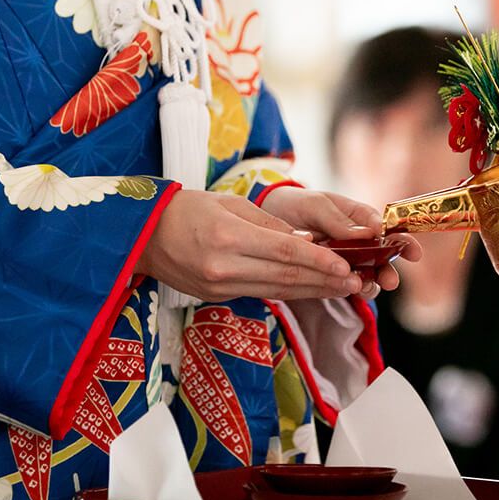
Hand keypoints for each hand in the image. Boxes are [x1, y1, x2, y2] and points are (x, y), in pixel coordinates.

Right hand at [136, 189, 367, 301]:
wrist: (142, 236)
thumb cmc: (186, 210)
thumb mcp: (229, 203)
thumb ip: (269, 223)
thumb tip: (306, 241)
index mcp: (227, 237)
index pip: (284, 252)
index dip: (318, 261)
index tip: (346, 265)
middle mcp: (224, 267)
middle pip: (285, 277)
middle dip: (324, 280)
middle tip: (356, 281)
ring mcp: (219, 286)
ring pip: (277, 290)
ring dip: (313, 291)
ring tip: (343, 288)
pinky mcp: (217, 296)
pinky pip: (261, 292)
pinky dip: (289, 291)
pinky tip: (311, 288)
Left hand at [261, 186, 421, 299]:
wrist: (268, 216)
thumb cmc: (296, 204)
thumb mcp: (317, 205)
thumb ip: (340, 219)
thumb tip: (370, 232)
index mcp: (359, 218)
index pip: (388, 229)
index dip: (403, 241)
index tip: (413, 253)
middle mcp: (356, 240)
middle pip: (381, 258)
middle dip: (388, 270)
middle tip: (390, 281)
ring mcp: (343, 259)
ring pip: (366, 274)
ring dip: (370, 283)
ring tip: (365, 287)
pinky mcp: (329, 273)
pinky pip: (343, 283)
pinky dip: (348, 288)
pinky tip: (348, 290)